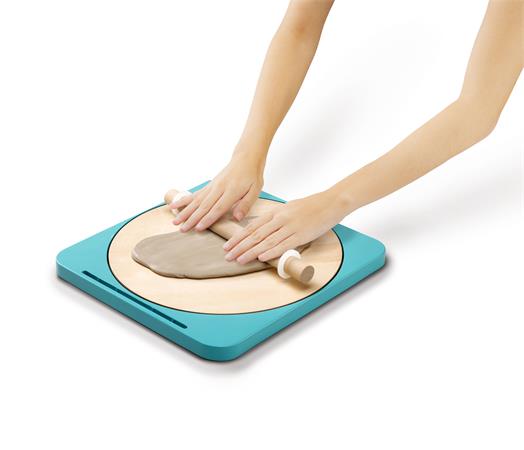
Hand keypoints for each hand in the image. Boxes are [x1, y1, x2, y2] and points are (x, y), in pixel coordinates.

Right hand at [171, 151, 264, 231]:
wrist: (245, 158)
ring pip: (196, 200)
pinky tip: (174, 205)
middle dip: (192, 219)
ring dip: (185, 211)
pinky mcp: (209, 185)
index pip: (218, 208)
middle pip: (204, 206)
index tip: (198, 228)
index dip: (208, 219)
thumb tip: (237, 218)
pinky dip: (184, 200)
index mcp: (232, 191)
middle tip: (182, 229)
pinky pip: (194, 194)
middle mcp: (219, 188)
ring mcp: (212, 186)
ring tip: (175, 221)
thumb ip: (246, 205)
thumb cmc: (252, 176)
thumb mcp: (255, 190)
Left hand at [223, 189, 350, 263]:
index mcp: (276, 212)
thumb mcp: (288, 209)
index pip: (252, 227)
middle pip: (255, 234)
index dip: (239, 237)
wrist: (331, 202)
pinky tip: (261, 257)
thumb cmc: (311, 206)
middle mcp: (280, 219)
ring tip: (239, 259)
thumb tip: (264, 231)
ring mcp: (290, 227)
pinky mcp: (301, 235)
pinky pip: (283, 244)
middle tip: (227, 255)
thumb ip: (276, 219)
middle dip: (240, 246)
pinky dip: (271, 251)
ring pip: (266, 241)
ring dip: (251, 251)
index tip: (228, 245)